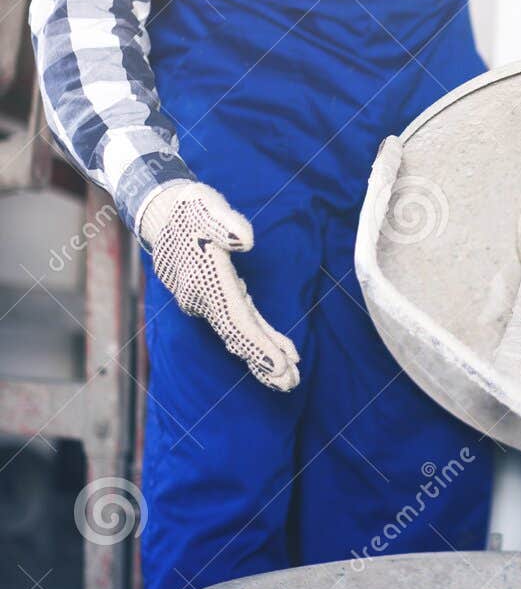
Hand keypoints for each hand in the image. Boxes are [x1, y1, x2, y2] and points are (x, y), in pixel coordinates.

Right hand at [137, 182, 300, 391]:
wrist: (162, 212)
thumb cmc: (188, 207)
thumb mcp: (204, 205)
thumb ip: (226, 222)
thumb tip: (246, 240)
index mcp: (205, 281)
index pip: (236, 321)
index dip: (259, 345)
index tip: (280, 366)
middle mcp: (204, 299)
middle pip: (238, 336)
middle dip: (264, 361)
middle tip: (291, 383)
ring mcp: (208, 300)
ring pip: (238, 334)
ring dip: (262, 356)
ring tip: (288, 378)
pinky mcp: (215, 296)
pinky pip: (238, 323)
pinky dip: (257, 339)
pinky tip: (276, 350)